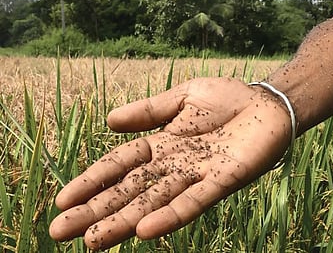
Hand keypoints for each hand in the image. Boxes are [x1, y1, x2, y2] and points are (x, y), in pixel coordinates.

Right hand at [49, 78, 291, 249]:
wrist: (268, 103)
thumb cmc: (228, 99)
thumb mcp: (183, 97)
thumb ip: (149, 110)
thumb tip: (108, 122)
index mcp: (162, 145)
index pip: (119, 165)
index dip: (92, 181)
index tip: (62, 200)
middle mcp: (174, 166)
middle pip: (129, 191)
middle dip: (95, 211)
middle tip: (60, 233)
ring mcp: (197, 176)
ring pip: (154, 202)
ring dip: (123, 222)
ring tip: (93, 241)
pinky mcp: (223, 181)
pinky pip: (193, 202)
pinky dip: (170, 216)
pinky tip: (145, 231)